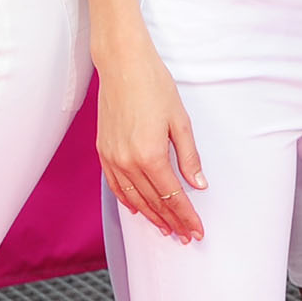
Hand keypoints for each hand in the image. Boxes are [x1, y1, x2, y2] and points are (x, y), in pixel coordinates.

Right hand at [98, 38, 205, 241]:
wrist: (122, 64)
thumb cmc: (154, 86)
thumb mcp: (180, 120)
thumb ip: (189, 156)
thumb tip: (198, 184)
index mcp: (150, 155)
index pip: (173, 196)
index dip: (186, 216)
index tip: (197, 230)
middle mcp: (128, 162)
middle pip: (153, 202)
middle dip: (172, 221)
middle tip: (186, 236)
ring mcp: (112, 158)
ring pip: (133, 199)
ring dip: (151, 216)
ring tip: (165, 229)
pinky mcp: (103, 152)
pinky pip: (115, 186)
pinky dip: (127, 201)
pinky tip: (137, 209)